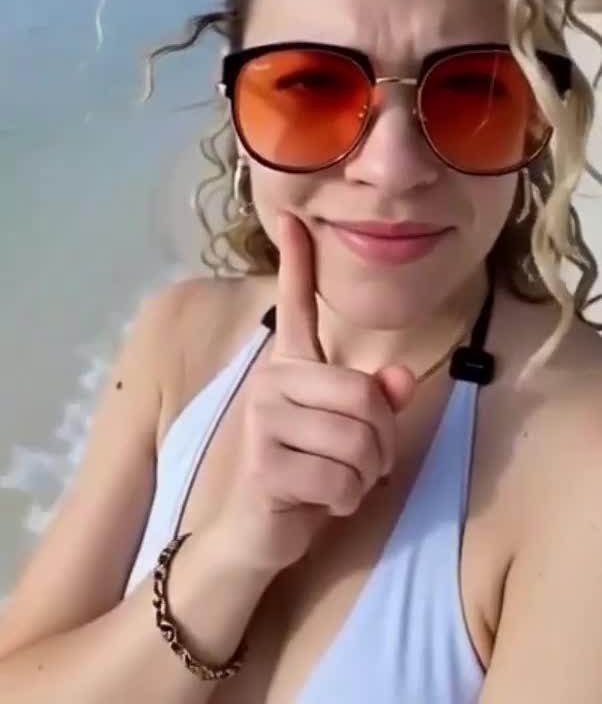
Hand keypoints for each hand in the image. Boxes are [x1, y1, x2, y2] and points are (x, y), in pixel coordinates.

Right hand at [219, 212, 415, 572]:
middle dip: (381, 444)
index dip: (296, 261)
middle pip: (365, 395)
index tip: (292, 216)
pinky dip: (344, 500)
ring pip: (358, 439)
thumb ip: (376, 403)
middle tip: (360, 465)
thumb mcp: (349, 436)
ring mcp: (264, 417)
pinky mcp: (263, 460)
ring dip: (365, 475)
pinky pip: (340, 477)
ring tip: (339, 482)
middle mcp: (273, 380)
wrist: (256, 532)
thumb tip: (399, 380)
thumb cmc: (307, 475)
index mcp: (293, 366)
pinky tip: (318, 501)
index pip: (295, 304)